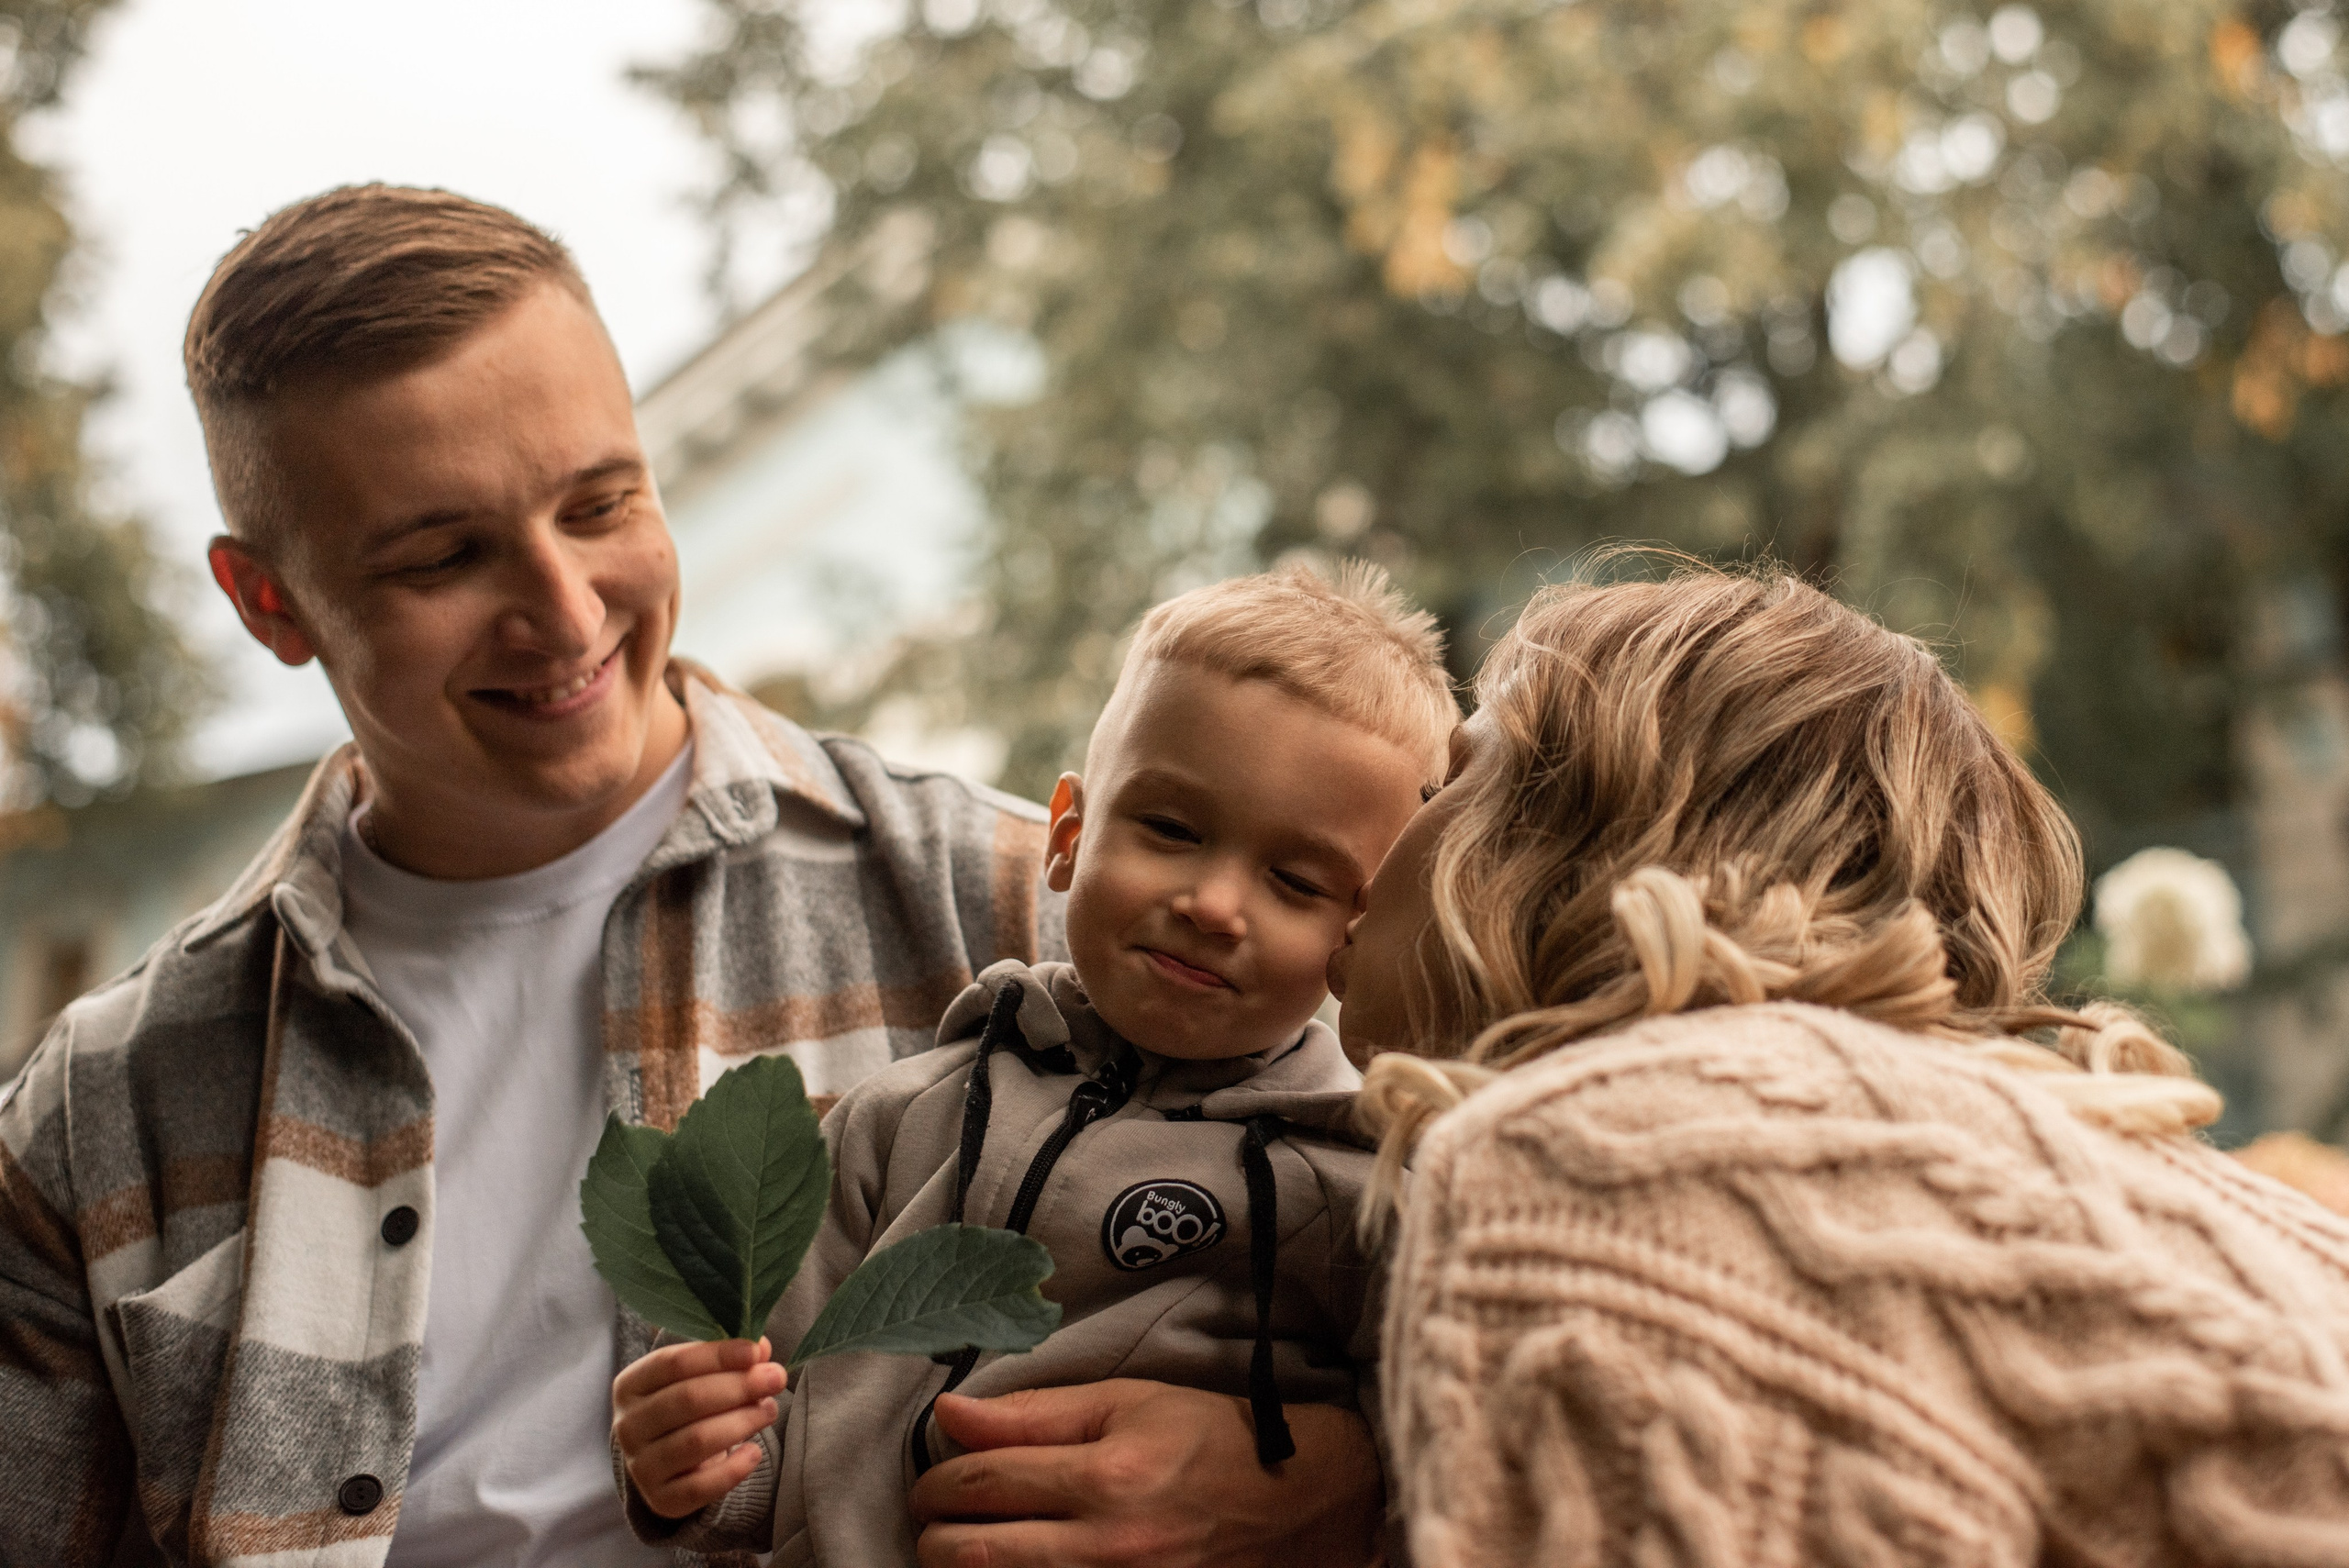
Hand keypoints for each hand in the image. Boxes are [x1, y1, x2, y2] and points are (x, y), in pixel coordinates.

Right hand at [611, 1336, 785, 1519]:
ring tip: (769, 1410)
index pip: (672, 1363)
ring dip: (742, 1421)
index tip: (756, 1351)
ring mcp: (640, 1467)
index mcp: (630, 1385)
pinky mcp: (660, 1501)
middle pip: (687, 1399)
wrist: (670, 1463)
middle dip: (738, 1386)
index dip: (718, 1355)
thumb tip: (761, 1349)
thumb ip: (727, 1360)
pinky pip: (700, 1487)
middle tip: (776, 1378)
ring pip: (696, 1440)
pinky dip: (733, 1469)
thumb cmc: (688, 1409)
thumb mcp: (700, 1377)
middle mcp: (627, 1426)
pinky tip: (754, 1453)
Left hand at [907, 1379, 1382, 1567]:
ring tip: (970, 1547)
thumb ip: (1034, 1413)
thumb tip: (949, 1414)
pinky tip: (1017, 1565)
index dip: (937, 1480)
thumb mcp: (1128, 1403)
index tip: (934, 1477)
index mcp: (1106, 1478)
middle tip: (938, 1519)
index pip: (980, 1484)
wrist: (1301, 1507)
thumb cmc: (1210, 1442)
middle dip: (934, 1534)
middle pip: (970, 1555)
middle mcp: (1108, 1549)